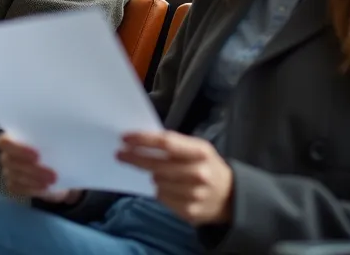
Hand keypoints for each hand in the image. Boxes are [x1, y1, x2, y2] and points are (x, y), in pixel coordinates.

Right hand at [0, 134, 81, 202]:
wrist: (58, 170)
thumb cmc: (53, 150)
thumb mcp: (54, 142)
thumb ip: (51, 139)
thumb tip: (61, 139)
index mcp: (12, 138)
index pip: (3, 142)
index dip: (18, 149)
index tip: (37, 155)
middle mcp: (6, 155)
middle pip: (9, 161)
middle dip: (31, 168)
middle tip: (52, 173)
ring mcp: (8, 171)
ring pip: (14, 176)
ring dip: (34, 179)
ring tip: (52, 180)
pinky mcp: (13, 185)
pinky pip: (18, 188)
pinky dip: (32, 189)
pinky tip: (45, 187)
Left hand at [117, 131, 233, 224]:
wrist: (230, 198)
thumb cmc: (206, 166)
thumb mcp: (197, 149)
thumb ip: (174, 144)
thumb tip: (139, 140)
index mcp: (200, 152)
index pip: (166, 143)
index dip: (143, 140)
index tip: (124, 138)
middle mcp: (199, 173)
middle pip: (157, 165)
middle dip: (135, 158)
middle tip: (120, 154)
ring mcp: (194, 194)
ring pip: (157, 182)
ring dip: (153, 177)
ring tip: (161, 174)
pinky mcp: (189, 211)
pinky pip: (162, 197)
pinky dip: (161, 191)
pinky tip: (170, 188)